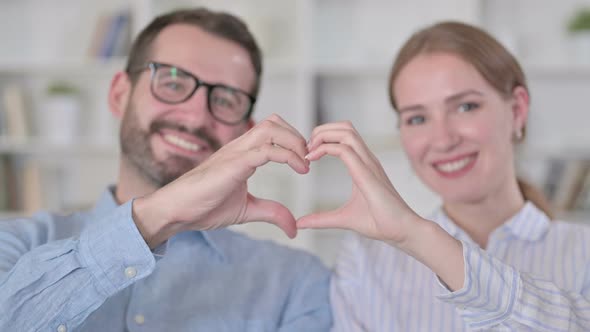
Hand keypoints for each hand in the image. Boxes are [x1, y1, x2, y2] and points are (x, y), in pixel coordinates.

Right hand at [133, 114, 309, 247]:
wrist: (176, 211)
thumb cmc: (203, 206)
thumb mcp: (247, 210)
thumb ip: (272, 213)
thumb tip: (294, 228)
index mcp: (242, 154)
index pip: (272, 130)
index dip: (293, 140)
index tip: (306, 161)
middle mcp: (239, 147)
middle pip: (274, 123)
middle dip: (297, 137)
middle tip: (309, 159)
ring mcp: (235, 153)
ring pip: (271, 128)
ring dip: (294, 141)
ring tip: (305, 162)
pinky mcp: (233, 164)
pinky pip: (266, 150)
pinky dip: (288, 156)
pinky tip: (300, 169)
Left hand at [297, 121, 421, 246]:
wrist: (403, 231)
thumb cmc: (380, 223)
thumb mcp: (343, 219)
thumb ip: (322, 219)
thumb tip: (300, 223)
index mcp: (363, 164)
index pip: (345, 135)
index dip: (324, 137)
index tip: (308, 154)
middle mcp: (367, 159)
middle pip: (345, 127)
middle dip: (322, 130)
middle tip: (307, 148)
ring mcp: (369, 164)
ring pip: (346, 132)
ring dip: (323, 135)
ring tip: (309, 151)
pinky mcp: (368, 173)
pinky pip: (345, 150)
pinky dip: (325, 148)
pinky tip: (312, 159)